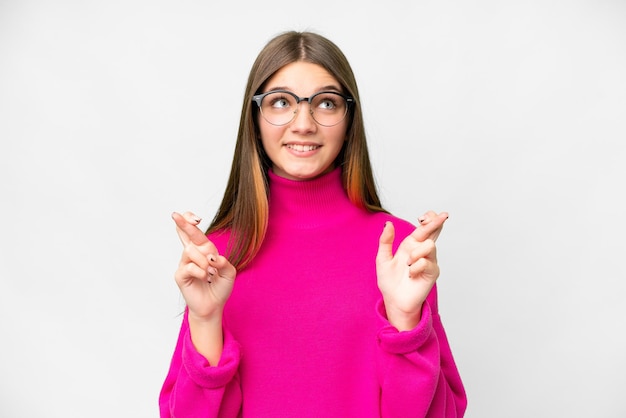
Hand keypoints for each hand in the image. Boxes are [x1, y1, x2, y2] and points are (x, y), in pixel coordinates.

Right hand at [172, 211, 236, 321]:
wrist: (213, 305)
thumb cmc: (220, 288)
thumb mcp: (229, 273)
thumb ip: (223, 262)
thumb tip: (212, 257)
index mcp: (205, 250)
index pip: (196, 232)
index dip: (191, 222)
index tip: (195, 217)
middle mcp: (194, 254)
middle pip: (186, 234)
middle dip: (183, 223)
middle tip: (175, 214)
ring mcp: (185, 264)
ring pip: (191, 251)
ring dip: (203, 261)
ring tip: (210, 273)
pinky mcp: (180, 275)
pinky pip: (189, 267)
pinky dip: (200, 271)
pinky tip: (204, 278)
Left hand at [376, 211, 447, 330]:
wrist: (394, 300)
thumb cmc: (389, 281)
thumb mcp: (383, 258)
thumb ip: (385, 241)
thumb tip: (388, 223)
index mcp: (411, 245)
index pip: (424, 228)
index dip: (429, 219)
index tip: (424, 216)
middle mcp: (422, 251)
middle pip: (434, 232)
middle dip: (437, 222)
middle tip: (442, 215)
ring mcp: (429, 261)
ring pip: (429, 246)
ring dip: (416, 253)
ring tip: (407, 264)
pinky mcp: (432, 273)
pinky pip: (426, 262)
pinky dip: (415, 267)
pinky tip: (411, 274)